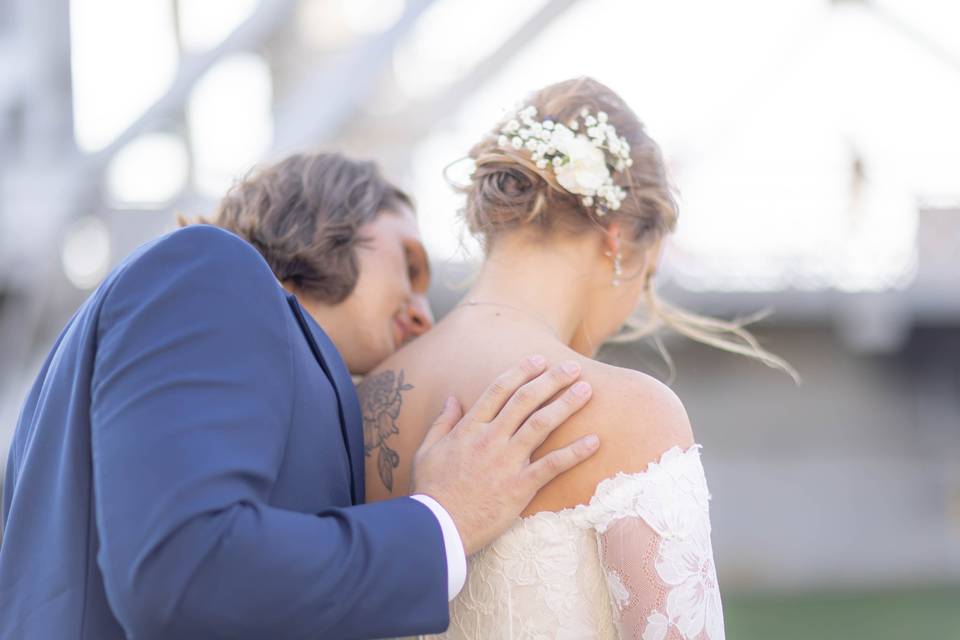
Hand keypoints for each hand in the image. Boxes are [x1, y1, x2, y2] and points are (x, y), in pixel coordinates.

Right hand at [410, 356, 596, 554]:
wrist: (438, 527)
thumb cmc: (431, 491)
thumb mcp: (426, 451)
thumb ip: (442, 422)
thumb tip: (452, 399)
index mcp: (469, 428)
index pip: (499, 390)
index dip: (521, 371)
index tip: (539, 359)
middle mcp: (490, 439)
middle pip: (525, 400)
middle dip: (551, 380)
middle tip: (572, 367)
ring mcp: (506, 462)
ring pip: (541, 424)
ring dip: (566, 404)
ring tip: (587, 389)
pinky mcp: (520, 486)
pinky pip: (552, 465)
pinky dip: (574, 452)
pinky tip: (594, 441)